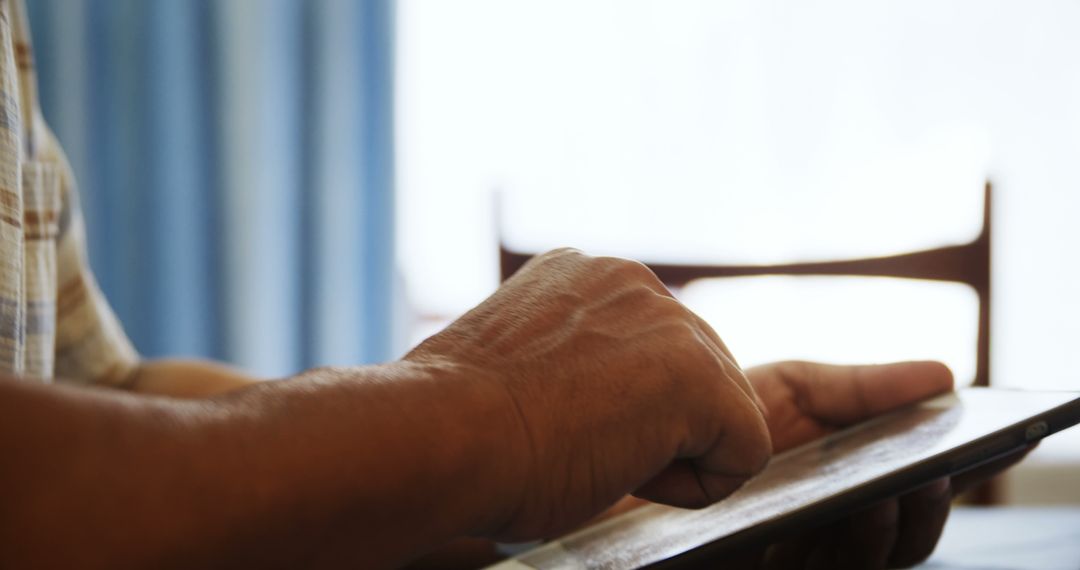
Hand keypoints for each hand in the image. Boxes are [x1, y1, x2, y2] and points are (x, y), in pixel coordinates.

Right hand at [405, 249, 771, 541]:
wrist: (448, 435)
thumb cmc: (459, 421)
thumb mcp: (518, 363)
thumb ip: (566, 354)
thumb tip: (579, 393)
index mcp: (583, 274)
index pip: (646, 345)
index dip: (619, 405)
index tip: (563, 422)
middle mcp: (632, 280)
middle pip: (695, 371)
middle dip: (656, 423)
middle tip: (582, 448)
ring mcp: (671, 322)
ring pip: (721, 409)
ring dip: (672, 450)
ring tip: (597, 457)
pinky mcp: (700, 377)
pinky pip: (745, 447)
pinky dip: (701, 483)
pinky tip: (634, 477)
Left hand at [740, 361, 1031, 568]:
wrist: (656, 430)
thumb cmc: (727, 412)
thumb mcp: (795, 388)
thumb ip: (863, 388)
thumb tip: (946, 376)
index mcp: (860, 478)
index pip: (928, 487)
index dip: (970, 473)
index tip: (1005, 443)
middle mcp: (841, 523)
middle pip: (909, 537)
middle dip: (927, 509)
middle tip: (931, 474)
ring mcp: (806, 551)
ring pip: (869, 559)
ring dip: (881, 529)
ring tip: (881, 491)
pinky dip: (827, 544)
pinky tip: (820, 516)